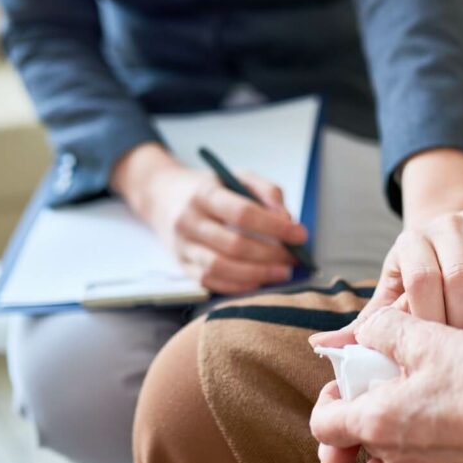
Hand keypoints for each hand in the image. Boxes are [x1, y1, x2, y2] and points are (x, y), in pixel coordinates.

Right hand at [112, 143, 307, 293]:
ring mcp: (182, 246)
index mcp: (204, 193)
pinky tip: (259, 281)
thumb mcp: (237, 176)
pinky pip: (211, 282)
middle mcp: (188, 221)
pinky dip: (239, 286)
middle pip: (234, 244)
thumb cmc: (208, 187)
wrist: (161, 196)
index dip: (275, 227)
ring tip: (281, 272)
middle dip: (271, 255)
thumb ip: (266, 191)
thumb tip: (287, 219)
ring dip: (257, 274)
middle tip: (294, 258)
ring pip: (221, 268)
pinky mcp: (181, 266)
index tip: (300, 235)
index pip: (243, 213)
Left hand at [310, 308, 462, 462]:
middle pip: (361, 437)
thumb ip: (384, 329)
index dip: (330, 398)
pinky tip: (452, 413)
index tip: (353, 379)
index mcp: (378, 424)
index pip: (324, 425)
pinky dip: (427, 441)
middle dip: (371, 408)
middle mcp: (396, 459)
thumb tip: (366, 331)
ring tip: (427, 393)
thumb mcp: (428, 338)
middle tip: (397, 379)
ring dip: (399, 425)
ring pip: (392, 452)